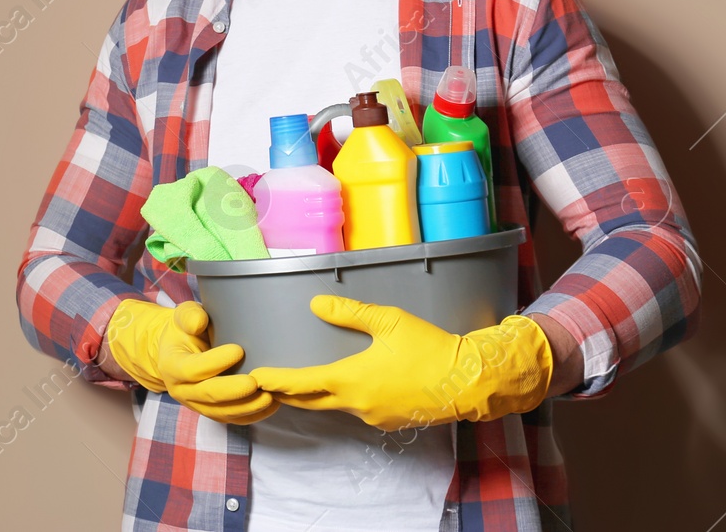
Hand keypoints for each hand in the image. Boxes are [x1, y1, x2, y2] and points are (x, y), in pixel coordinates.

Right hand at [106, 299, 278, 424]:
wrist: (177, 351)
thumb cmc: (185, 330)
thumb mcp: (183, 316)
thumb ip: (189, 316)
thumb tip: (199, 322)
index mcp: (172, 365)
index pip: (191, 369)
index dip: (214, 362)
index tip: (238, 350)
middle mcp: (181, 390)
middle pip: (208, 395)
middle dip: (233, 391)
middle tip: (255, 382)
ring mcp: (195, 404)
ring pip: (221, 412)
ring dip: (246, 407)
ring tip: (268, 396)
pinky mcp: (210, 412)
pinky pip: (230, 419)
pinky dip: (251, 415)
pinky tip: (270, 405)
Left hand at [248, 295, 552, 432]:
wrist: (468, 382)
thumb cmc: (429, 348)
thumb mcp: (389, 321)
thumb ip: (350, 313)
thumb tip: (316, 305)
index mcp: (351, 380)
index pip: (302, 384)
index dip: (277, 381)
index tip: (257, 378)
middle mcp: (357, 404)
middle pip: (312, 400)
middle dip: (289, 393)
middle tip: (267, 385)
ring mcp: (374, 416)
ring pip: (336, 406)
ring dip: (317, 396)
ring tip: (301, 383)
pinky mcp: (390, 421)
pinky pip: (358, 409)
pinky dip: (345, 399)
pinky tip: (347, 387)